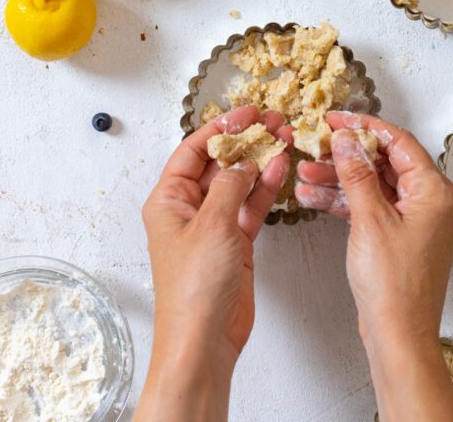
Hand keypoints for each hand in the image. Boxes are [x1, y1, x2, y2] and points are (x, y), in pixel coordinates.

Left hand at [134, 106, 289, 421]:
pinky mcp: (235, 242)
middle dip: (246, 140)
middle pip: (219, 163)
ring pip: (239, 181)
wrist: (204, 340)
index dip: (221, 128)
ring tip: (285, 137)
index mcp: (168, 201)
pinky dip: (266, 186)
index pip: (194, 150)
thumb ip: (230, 186)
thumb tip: (242, 161)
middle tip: (273, 121)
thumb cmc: (192, 291)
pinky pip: (251, 205)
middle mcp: (188, 210)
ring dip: (261, 160)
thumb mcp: (212, 225)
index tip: (247, 112)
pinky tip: (282, 168)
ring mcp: (213, 226)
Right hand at [295, 112, 452, 421]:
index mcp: (435, 191)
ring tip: (304, 171)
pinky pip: (370, 206)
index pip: (399, 141)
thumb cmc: (394, 287)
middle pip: (384, 161)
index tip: (335, 119)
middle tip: (316, 144)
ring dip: (339, 177)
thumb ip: (357, 173)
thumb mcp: (370, 220)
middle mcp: (429, 201)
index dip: (364, 126)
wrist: (398, 337)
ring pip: (373, 184)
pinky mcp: (398, 237)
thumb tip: (347, 139)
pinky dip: (344, 201)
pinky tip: (313, 196)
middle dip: (346, 154)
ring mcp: (414, 219)